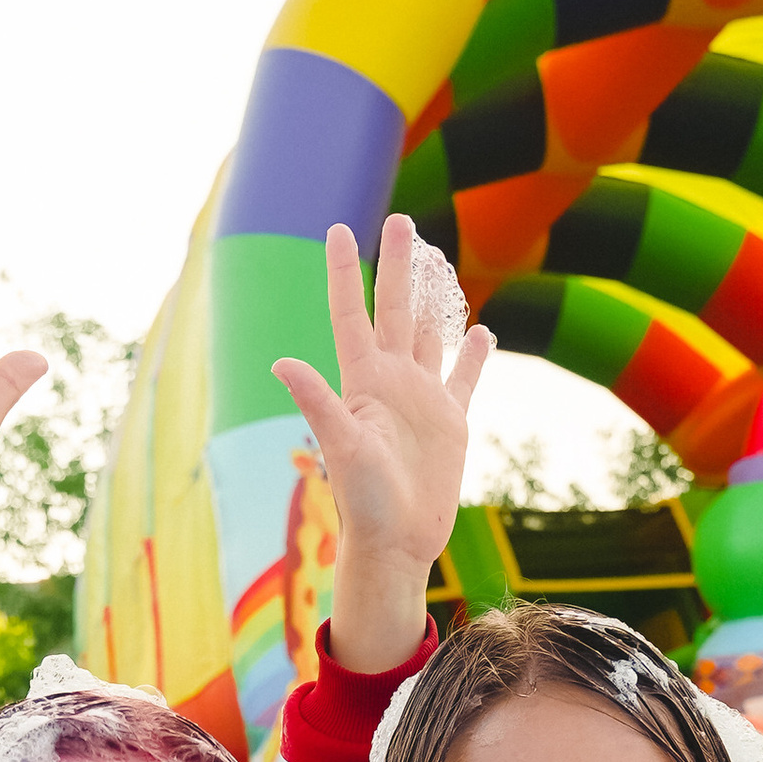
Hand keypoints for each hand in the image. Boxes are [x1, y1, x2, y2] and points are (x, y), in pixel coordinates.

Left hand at [273, 217, 494, 674]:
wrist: (396, 540)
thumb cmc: (362, 499)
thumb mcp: (341, 446)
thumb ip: (318, 400)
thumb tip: (281, 362)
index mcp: (363, 380)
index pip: (352, 312)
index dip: (345, 271)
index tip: (340, 228)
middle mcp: (391, 381)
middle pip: (395, 309)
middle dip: (397, 266)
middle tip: (400, 221)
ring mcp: (421, 399)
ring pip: (429, 335)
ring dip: (434, 299)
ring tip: (436, 261)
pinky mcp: (449, 422)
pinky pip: (463, 379)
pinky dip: (473, 355)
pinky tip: (481, 331)